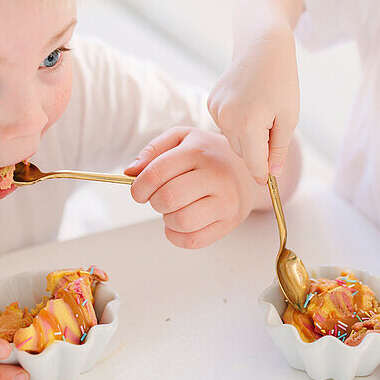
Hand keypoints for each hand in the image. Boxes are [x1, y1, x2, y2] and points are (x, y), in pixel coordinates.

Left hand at [125, 127, 261, 248]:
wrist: (249, 169)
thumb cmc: (208, 153)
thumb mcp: (181, 139)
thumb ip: (152, 151)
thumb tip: (130, 172)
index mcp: (198, 151)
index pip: (156, 174)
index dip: (138, 187)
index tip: (139, 191)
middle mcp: (216, 176)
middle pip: (168, 199)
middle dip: (154, 202)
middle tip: (160, 197)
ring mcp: (226, 201)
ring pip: (181, 222)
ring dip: (167, 219)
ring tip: (174, 208)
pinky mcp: (230, 222)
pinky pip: (194, 241)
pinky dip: (177, 236)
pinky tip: (180, 223)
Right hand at [207, 33, 298, 184]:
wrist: (262, 47)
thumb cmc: (281, 81)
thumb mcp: (289, 118)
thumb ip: (279, 149)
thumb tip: (272, 174)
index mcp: (249, 124)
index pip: (254, 164)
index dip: (263, 174)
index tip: (268, 182)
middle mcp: (227, 119)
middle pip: (243, 152)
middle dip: (257, 149)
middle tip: (273, 128)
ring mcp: (216, 110)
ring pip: (233, 139)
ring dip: (247, 135)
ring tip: (261, 111)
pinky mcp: (211, 102)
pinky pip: (225, 124)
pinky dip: (237, 121)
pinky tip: (248, 103)